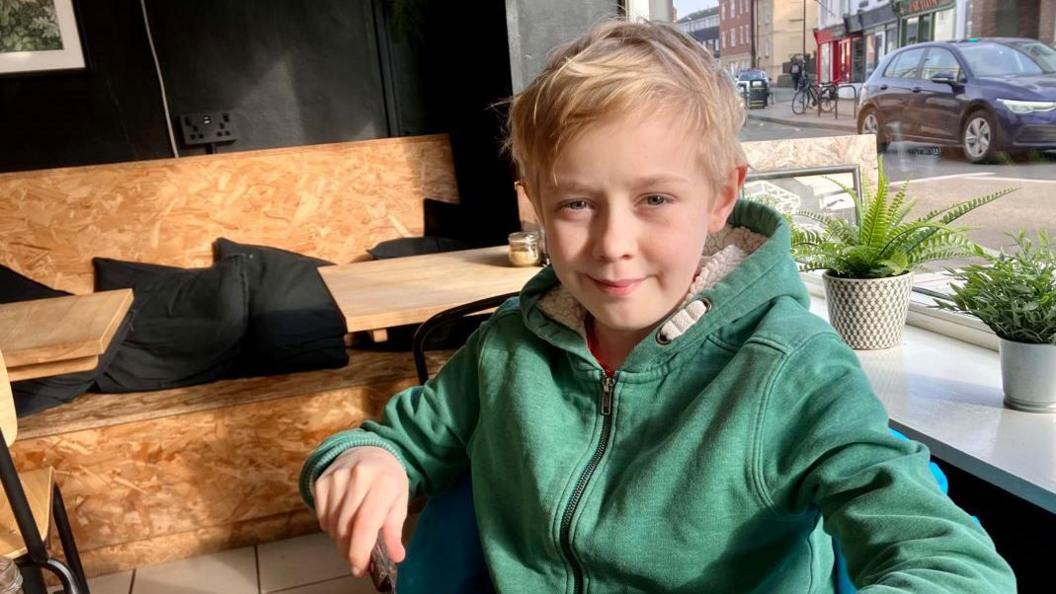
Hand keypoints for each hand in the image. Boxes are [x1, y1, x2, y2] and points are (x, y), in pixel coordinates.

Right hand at [314, 446, 408, 576]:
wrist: (367, 450)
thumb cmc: (387, 479)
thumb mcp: (399, 501)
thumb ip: (394, 530)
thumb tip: (395, 557)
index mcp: (384, 482)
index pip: (366, 523)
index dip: (360, 550)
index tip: (360, 568)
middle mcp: (358, 477)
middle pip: (346, 527)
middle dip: (350, 551)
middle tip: (358, 561)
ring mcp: (336, 477)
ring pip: (332, 525)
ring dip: (341, 540)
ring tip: (353, 537)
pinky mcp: (321, 481)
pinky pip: (322, 517)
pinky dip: (331, 527)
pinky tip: (342, 521)